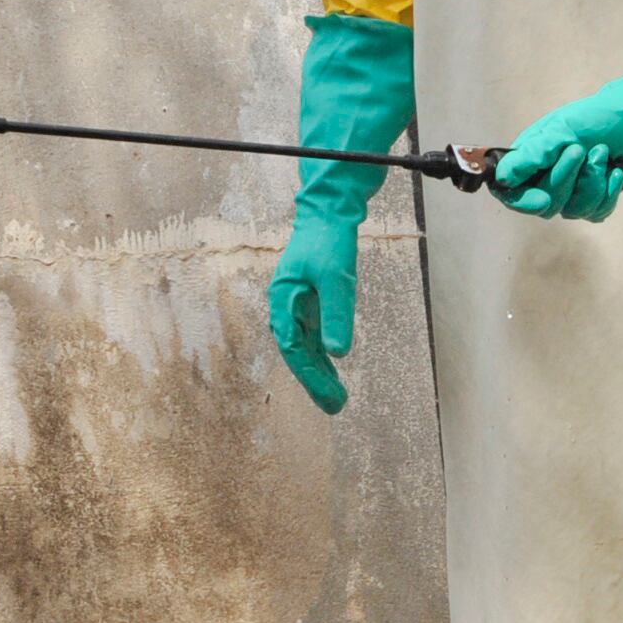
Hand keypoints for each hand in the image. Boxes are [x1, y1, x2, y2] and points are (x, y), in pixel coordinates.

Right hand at [269, 210, 360, 412]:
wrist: (328, 215)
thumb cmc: (329, 243)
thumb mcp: (338, 278)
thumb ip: (337, 314)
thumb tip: (337, 353)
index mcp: (284, 301)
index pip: (293, 347)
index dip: (309, 374)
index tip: (327, 396)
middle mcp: (287, 307)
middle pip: (299, 352)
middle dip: (316, 381)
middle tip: (335, 407)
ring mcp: (299, 307)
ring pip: (307, 347)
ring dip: (320, 372)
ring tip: (336, 400)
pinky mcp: (312, 304)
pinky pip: (315, 337)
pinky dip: (323, 355)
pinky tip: (333, 371)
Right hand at [492, 128, 622, 220]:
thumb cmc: (596, 118)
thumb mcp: (560, 130)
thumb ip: (532, 155)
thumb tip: (502, 177)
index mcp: (531, 159)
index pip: (512, 192)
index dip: (524, 201)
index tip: (542, 199)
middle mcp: (547, 178)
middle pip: (545, 204)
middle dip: (565, 178)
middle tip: (580, 150)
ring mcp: (572, 191)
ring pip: (573, 210)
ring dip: (591, 181)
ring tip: (601, 153)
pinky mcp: (596, 199)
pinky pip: (596, 212)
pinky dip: (608, 191)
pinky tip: (616, 171)